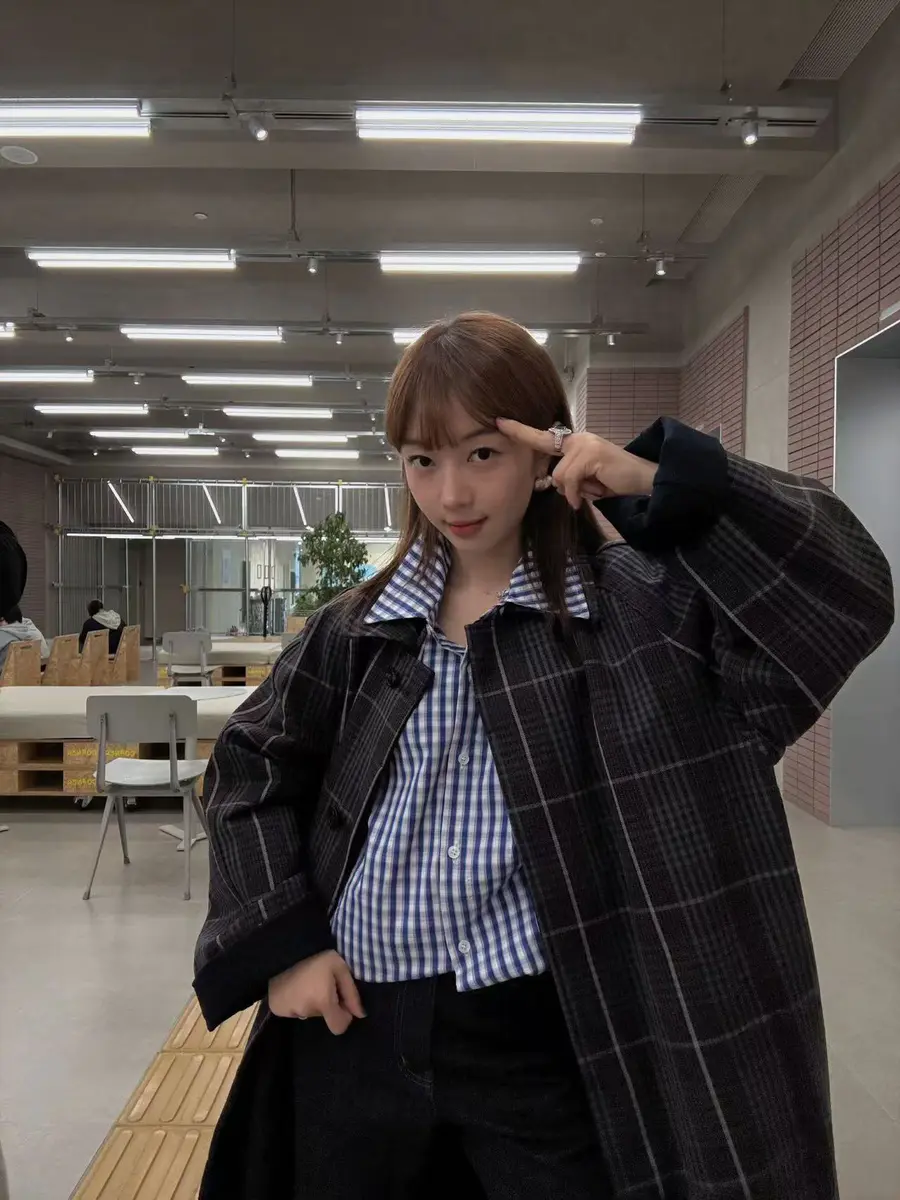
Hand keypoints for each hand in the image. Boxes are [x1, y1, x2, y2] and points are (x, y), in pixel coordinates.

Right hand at [268, 950, 365, 1035]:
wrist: (285, 947)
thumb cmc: (316, 956)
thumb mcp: (340, 967)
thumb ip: (351, 992)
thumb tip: (360, 1014)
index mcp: (323, 1001)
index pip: (338, 1027)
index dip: (343, 1016)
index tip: (340, 1000)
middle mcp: (306, 1011)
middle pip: (324, 1017)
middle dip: (327, 1004)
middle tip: (323, 983)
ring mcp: (289, 1011)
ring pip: (309, 1013)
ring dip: (312, 1001)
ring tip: (308, 982)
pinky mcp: (276, 1008)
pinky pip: (294, 1010)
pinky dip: (298, 1001)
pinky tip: (296, 986)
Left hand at [497, 419, 656, 508]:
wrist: (643, 481)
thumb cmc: (614, 482)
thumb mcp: (585, 480)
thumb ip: (567, 477)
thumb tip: (551, 484)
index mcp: (574, 443)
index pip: (542, 437)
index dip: (520, 431)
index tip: (499, 422)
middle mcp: (578, 439)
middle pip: (549, 465)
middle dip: (564, 484)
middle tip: (587, 488)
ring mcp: (585, 444)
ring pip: (558, 476)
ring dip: (574, 491)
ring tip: (595, 489)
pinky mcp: (590, 454)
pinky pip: (569, 480)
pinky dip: (577, 494)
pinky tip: (593, 494)